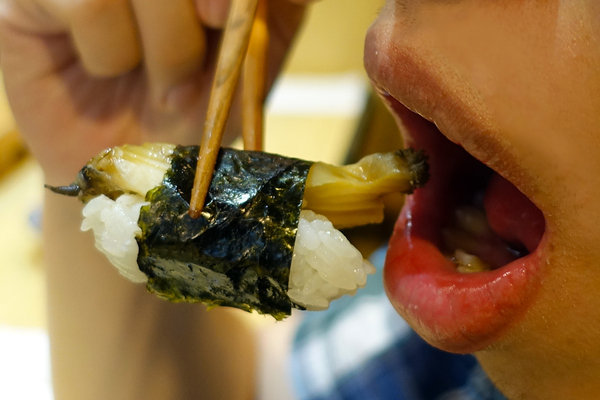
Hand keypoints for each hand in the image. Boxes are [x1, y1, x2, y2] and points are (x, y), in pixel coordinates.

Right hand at [0, 0, 313, 182]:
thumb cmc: (196, 117)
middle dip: (189, 31)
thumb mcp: (251, 66)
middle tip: (189, 82)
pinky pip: (88, 5)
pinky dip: (110, 53)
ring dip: (162, 51)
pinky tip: (107, 72)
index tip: (225, 17)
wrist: (138, 173)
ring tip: (162, 90)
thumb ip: (272, 12)